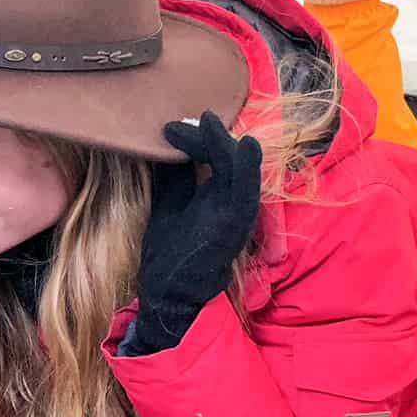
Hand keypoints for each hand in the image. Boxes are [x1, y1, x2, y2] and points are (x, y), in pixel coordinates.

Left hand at [131, 111, 262, 353]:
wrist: (168, 295)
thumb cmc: (169, 254)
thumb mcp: (170, 206)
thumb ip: (175, 178)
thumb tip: (168, 145)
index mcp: (218, 195)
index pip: (214, 155)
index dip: (196, 138)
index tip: (169, 128)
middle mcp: (232, 200)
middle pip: (226, 156)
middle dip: (204, 136)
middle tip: (176, 126)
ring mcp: (237, 212)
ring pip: (238, 168)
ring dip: (223, 143)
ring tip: (209, 120)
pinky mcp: (236, 224)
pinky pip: (247, 191)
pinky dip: (248, 168)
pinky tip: (246, 146)